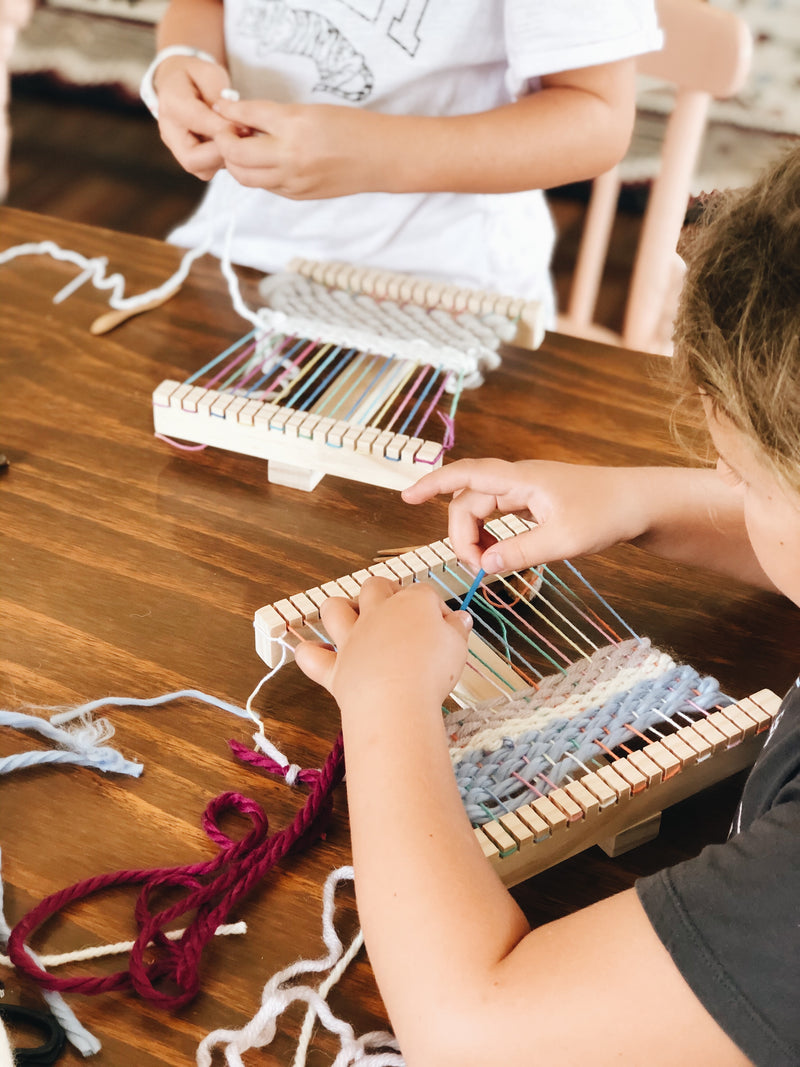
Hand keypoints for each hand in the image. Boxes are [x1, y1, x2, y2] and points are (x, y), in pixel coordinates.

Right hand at [154, 55, 232, 179]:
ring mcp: (178, 149)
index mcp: (172, 103)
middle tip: (243, 139)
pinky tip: (234, 144)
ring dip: (226, 158)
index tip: (244, 126)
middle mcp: (170, 132)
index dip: (222, 127)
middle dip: (222, 153)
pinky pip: (209, 169)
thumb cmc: (195, 77)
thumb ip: (218, 93)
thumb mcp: (208, 73)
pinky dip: (225, 160)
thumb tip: (231, 120)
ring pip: (203, 169)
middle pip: (192, 159)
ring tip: (240, 139)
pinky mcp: (190, 159)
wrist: (177, 84)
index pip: (196, 121)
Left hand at [211, 98, 390, 198]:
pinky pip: (264, 185)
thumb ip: (275, 117)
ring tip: (244, 148)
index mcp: (294, 126)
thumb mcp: (310, 111)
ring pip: (244, 176)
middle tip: (227, 131)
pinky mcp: (297, 195)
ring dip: (236, 162)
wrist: (380, 158)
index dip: (228, 111)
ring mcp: (293, 181)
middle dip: (224, 141)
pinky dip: (256, 173)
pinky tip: (264, 161)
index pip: (247, 116)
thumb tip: (241, 118)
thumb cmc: (351, 127)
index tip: (221, 107)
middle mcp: (290, 156)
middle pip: (235, 153)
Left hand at [295, 578, 471, 711]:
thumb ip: (457, 629)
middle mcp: (377, 614)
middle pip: (375, 586)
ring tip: (352, 619)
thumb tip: (460, 619)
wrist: (395, 701)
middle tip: (398, 612)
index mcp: (412, 604)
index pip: (425, 593)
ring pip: (335, 608)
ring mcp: (352, 640)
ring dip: (340, 610)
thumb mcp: (458, 647)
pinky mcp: (335, 668)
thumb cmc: (431, 672)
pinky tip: (312, 652)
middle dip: (385, 591)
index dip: (437, 609)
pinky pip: (312, 657)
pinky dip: (310, 653)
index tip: (448, 627)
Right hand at [402, 458, 648, 573]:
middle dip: (462, 534)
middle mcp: (520, 480)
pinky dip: (492, 535)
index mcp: (522, 480)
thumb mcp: (564, 540)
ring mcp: (528, 490)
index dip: (432, 484)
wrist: (642, 502)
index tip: (406, 497)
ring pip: (483, 509)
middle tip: (476, 570)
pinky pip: (500, 515)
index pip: (466, 475)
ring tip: (487, 565)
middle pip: (469, 501)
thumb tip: (483, 566)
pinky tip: (501, 555)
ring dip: (476, 536)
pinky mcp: (536, 502)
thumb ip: (520, 553)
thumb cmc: (608, 514)